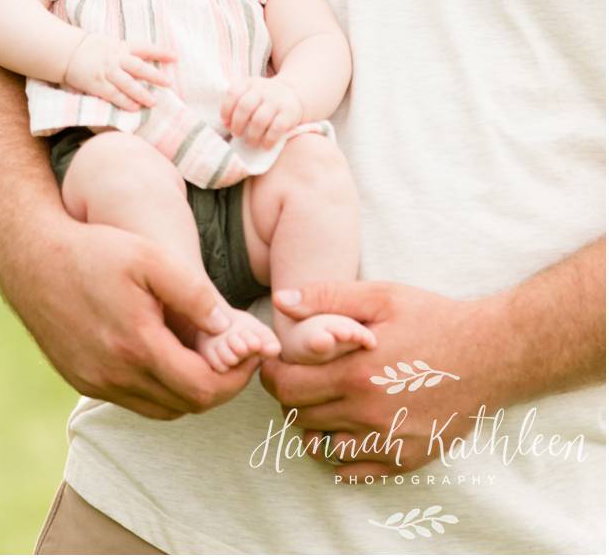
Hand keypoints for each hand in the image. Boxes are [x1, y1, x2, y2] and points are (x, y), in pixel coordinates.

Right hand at [18, 220, 261, 418]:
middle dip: (218, 386)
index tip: (249, 354)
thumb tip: (227, 327)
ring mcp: (94, 381)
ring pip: (161, 408)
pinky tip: (160, 356)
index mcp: (137, 346)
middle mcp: (114, 374)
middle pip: (187, 405)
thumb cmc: (91, 250)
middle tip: (231, 357)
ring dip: (187, 391)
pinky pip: (132, 400)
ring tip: (198, 356)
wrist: (29, 255)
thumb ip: (194, 293)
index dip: (237, 378)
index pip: (205, 389)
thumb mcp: (149, 257)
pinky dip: (156, 388)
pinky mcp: (80, 378)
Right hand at [61, 35, 175, 110]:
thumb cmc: (92, 49)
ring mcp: (106, 72)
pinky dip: (125, 102)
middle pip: (138, 67)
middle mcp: (115, 58)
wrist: (68, 52)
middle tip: (168, 83)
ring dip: (141, 93)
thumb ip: (127, 52)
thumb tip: (147, 60)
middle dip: (154, 76)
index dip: (160, 52)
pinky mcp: (97, 84)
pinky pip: (114, 95)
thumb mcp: (111, 44)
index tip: (175, 57)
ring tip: (153, 102)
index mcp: (121, 46)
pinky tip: (135, 108)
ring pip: (127, 84)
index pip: (144, 48)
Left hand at [222, 76, 301, 145]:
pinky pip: (277, 128)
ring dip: (252, 134)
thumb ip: (236, 104)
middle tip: (236, 134)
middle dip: (237, 124)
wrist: (291, 93)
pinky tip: (265, 145)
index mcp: (249, 83)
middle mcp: (263, 89)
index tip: (225, 123)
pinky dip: (269, 139)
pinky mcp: (290, 112)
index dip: (226, 110)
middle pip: (245, 106)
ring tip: (250, 142)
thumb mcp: (249, 93)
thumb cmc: (263, 99)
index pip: (233, 94)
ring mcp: (277, 100)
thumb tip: (226, 124)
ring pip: (260, 119)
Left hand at [261, 281, 494, 476]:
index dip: (272, 374)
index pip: (285, 388)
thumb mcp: (380, 297)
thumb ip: (325, 297)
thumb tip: (280, 301)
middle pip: (299, 417)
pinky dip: (341, 456)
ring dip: (313, 426)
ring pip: (322, 446)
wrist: (495, 354)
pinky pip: (356, 470)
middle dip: (290, 397)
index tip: (276, 364)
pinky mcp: (410, 458)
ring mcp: (391, 440)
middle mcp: (370, 414)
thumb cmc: (435, 319)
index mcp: (356, 374)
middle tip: (298, 380)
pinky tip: (345, 431)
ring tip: (322, 402)